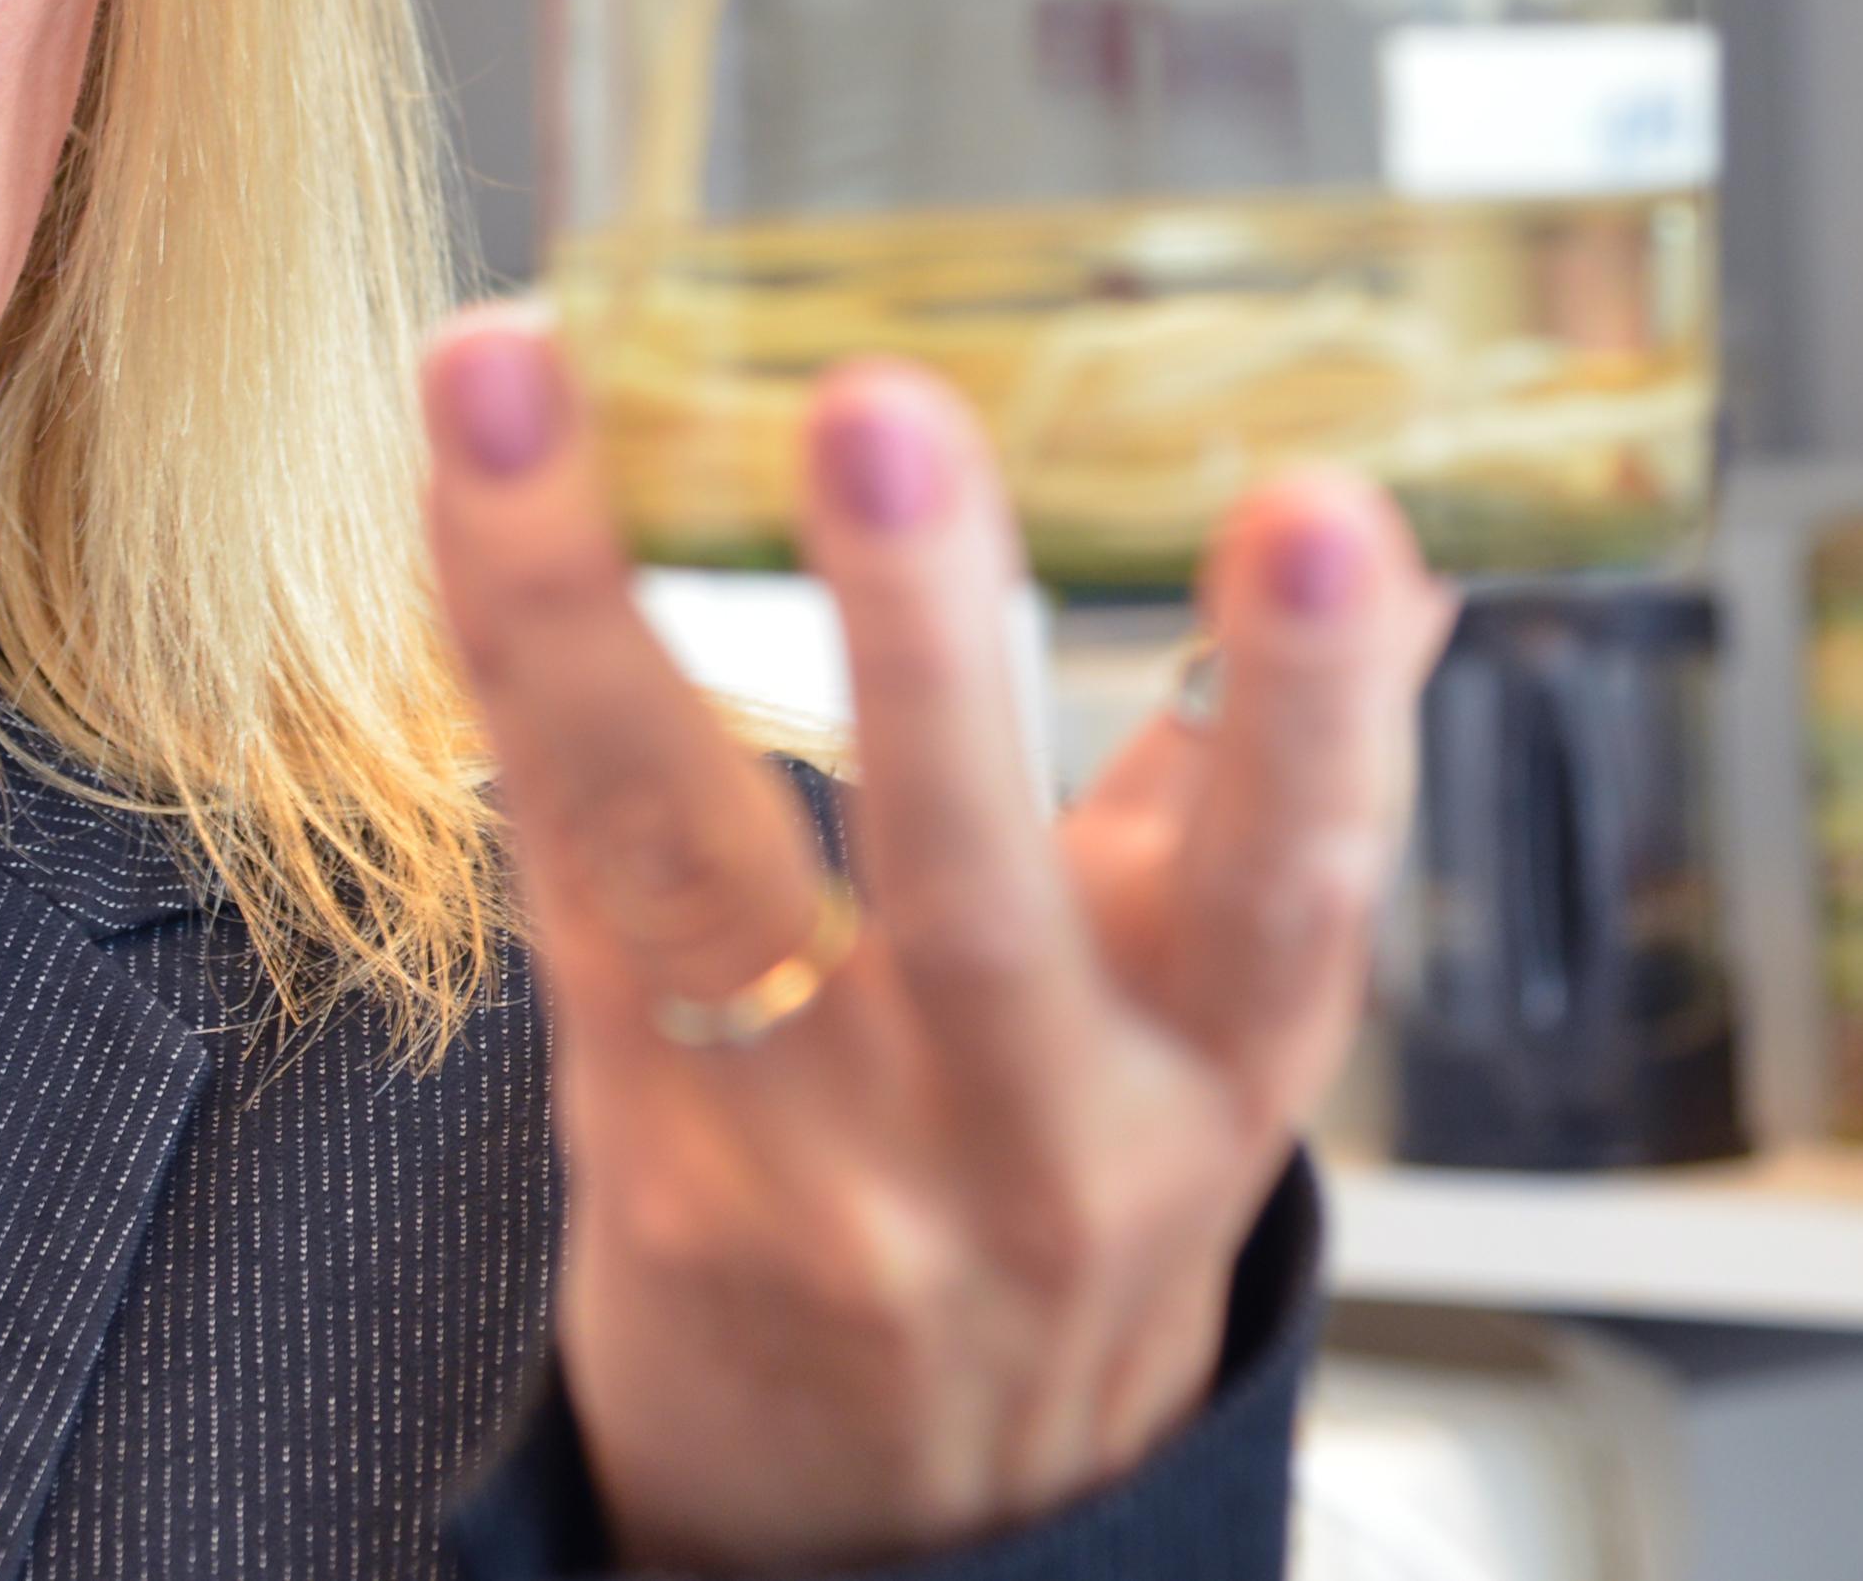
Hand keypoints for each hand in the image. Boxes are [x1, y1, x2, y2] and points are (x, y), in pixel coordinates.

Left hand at [420, 311, 1449, 1571]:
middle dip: (928, 639)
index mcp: (1210, 1061)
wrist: (898, 1517)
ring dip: (590, 613)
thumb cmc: (1045, 1189)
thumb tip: (1402, 552)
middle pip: (971, 885)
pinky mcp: (643, 1163)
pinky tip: (461, 492)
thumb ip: (1257, 781)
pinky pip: (556, 883)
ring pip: (689, 866)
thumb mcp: (1198, 1018)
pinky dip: (500, 670)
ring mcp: (819, 1163)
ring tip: (518, 394)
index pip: (1295, 878)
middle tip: (884, 417)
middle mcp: (1026, 1128)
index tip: (1322, 517)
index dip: (1317, 703)